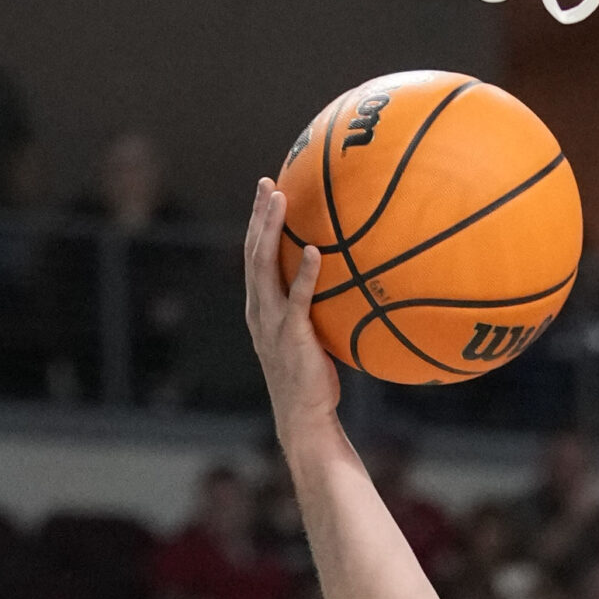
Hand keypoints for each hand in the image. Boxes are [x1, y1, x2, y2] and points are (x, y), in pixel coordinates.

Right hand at [242, 180, 340, 432]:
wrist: (303, 416)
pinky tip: (315, 251)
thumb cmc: (312, 378)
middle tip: (266, 183)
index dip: (256, 224)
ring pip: (264, 267)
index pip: (254, 256)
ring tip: (279, 201)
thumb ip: (315, 310)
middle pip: (252, 252)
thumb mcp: (308, 337)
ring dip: (271, 232)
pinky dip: (305, 274)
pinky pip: (298, 299)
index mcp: (259, 307)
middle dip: (258, 216)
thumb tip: (345, 286)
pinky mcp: (292, 337)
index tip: (266, 193)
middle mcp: (259, 309)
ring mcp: (272, 322)